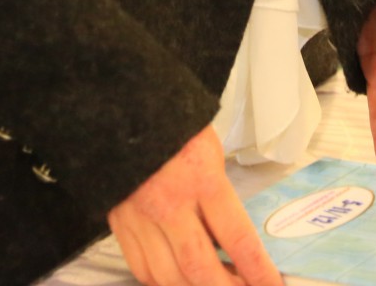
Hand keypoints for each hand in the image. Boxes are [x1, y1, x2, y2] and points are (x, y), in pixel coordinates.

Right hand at [107, 125, 282, 285]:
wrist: (122, 107)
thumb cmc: (173, 123)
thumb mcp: (210, 150)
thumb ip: (219, 195)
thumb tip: (230, 239)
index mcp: (200, 178)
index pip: (237, 238)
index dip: (257, 271)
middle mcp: (168, 203)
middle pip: (200, 268)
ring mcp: (138, 216)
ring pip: (168, 276)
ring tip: (215, 285)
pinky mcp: (118, 222)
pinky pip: (141, 268)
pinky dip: (163, 281)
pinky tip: (179, 279)